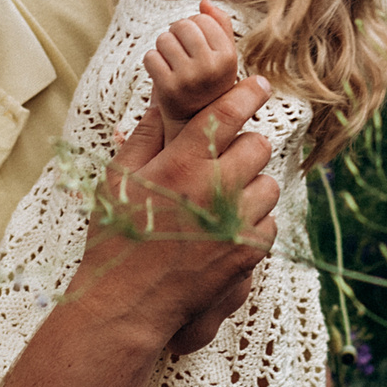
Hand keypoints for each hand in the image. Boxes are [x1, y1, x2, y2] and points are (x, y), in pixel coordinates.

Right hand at [77, 76, 278, 354]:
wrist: (128, 301)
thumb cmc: (116, 237)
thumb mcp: (118, 179)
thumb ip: (144, 135)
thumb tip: (161, 99)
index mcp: (181, 162)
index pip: (228, 113)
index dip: (248, 93)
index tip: (260, 85)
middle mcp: (214, 187)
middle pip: (258, 145)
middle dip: (244, 147)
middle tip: (224, 161)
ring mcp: (235, 221)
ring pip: (268, 184)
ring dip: (251, 186)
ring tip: (222, 200)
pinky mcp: (248, 251)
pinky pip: (269, 222)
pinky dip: (254, 221)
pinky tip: (226, 228)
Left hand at [145, 2, 241, 124]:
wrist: (193, 123)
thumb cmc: (208, 83)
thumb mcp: (223, 57)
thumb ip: (220, 26)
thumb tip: (204, 1)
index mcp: (229, 57)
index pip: (202, 19)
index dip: (194, 28)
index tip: (195, 46)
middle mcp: (211, 67)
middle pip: (182, 25)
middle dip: (176, 34)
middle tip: (180, 53)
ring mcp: (189, 79)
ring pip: (163, 39)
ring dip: (163, 47)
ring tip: (171, 63)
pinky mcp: (168, 89)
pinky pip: (150, 57)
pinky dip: (151, 62)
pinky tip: (161, 73)